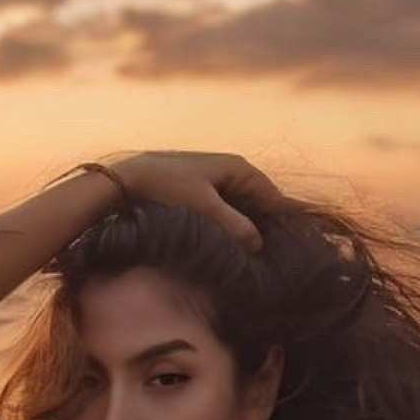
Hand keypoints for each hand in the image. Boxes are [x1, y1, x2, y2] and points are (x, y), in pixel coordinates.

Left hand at [108, 150, 284, 252]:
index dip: (282, 216)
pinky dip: (229, 223)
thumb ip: (234, 226)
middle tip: (274, 252)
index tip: (292, 240)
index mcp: (237, 167)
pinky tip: (228, 242)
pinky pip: (224, 208)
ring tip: (254, 252)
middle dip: (264, 223)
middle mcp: (228, 168)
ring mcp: (212, 178)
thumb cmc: (167, 189)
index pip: (271, 194)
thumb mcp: (205, 210)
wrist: (127, 180)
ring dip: (245, 225)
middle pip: (256, 200)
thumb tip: (258, 244)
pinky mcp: (197, 189)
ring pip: (239, 205)